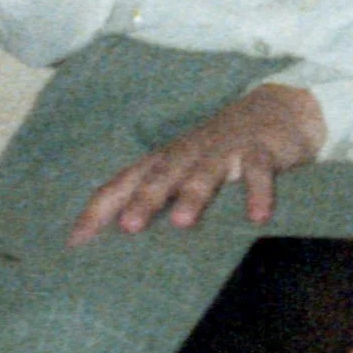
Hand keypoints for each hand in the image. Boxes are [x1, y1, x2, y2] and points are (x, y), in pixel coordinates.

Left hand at [68, 84, 326, 244]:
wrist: (277, 108)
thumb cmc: (219, 150)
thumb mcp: (186, 170)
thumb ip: (159, 199)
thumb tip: (117, 244)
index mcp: (165, 160)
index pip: (124, 182)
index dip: (100, 209)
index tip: (75, 243)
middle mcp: (189, 152)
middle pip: (162, 174)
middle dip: (145, 199)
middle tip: (129, 227)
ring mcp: (225, 149)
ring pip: (205, 172)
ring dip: (193, 195)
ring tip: (183, 222)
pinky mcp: (260, 150)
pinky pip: (257, 171)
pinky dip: (258, 192)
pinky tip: (258, 217)